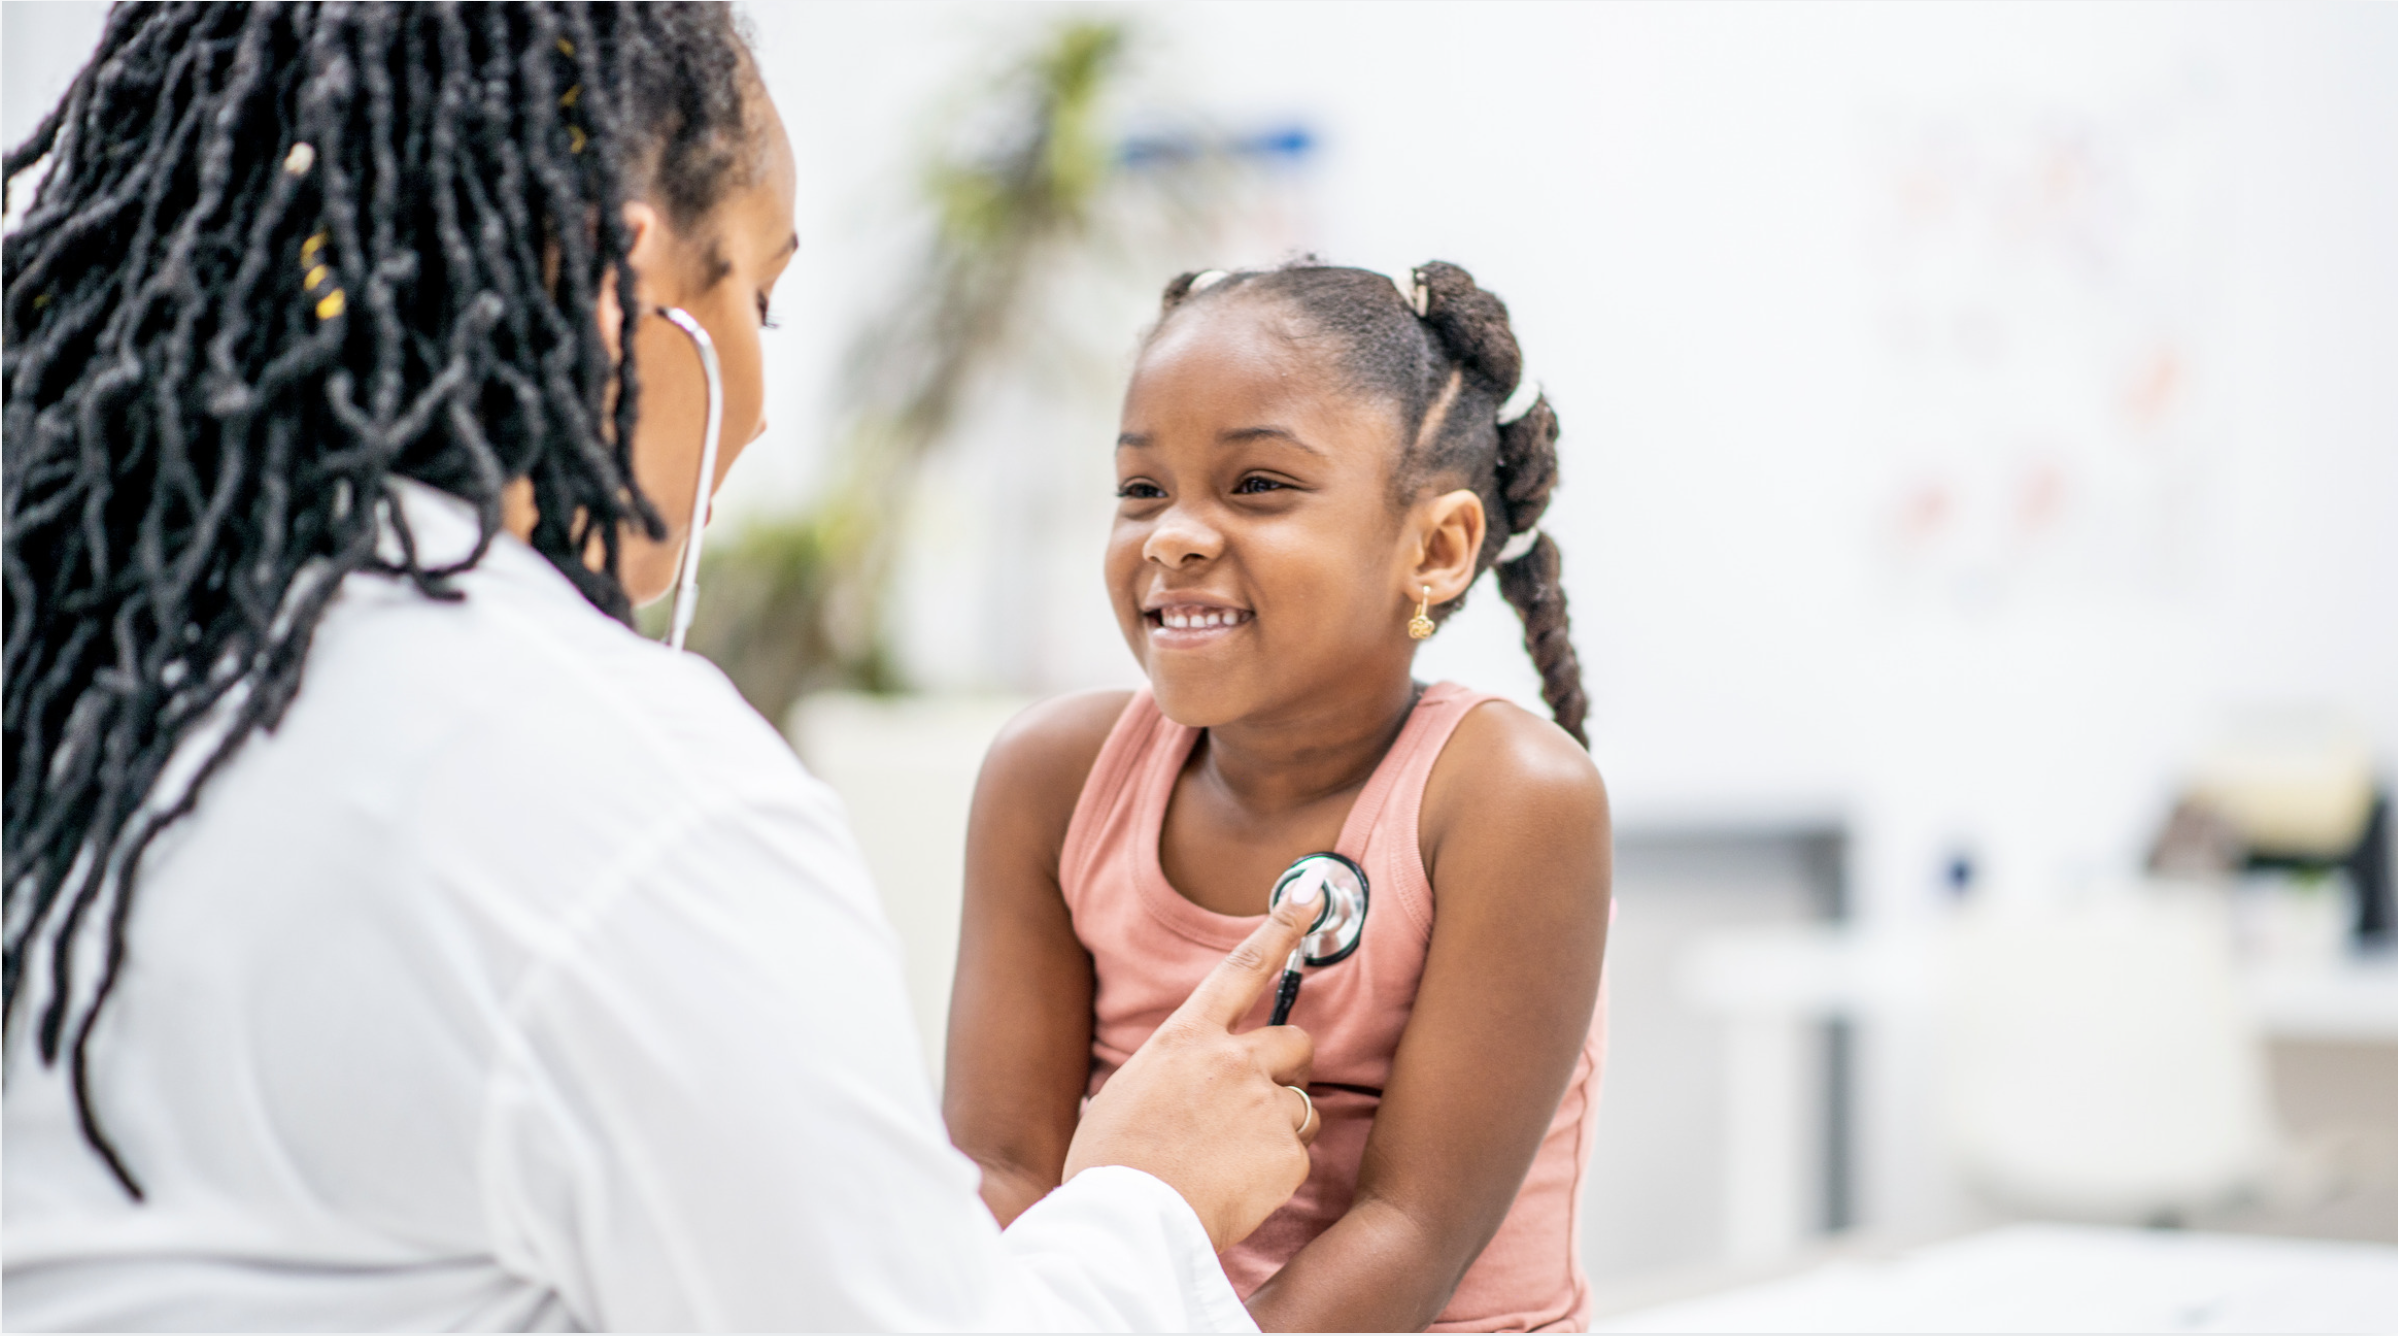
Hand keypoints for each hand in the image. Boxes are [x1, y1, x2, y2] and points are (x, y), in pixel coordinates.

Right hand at [1061, 879, 1321, 1250]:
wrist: (1126, 1223)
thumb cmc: (1110, 1165)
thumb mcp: (1127, 1094)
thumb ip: (1172, 1074)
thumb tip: (1189, 1084)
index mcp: (1186, 1038)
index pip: (1242, 969)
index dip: (1281, 928)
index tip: (1311, 895)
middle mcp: (1232, 1060)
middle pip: (1296, 1041)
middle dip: (1291, 1065)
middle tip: (1262, 1098)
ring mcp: (1263, 1105)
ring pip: (1302, 1104)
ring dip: (1280, 1126)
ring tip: (1234, 1161)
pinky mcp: (1286, 1153)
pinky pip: (1298, 1154)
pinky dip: (1276, 1172)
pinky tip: (1239, 1190)